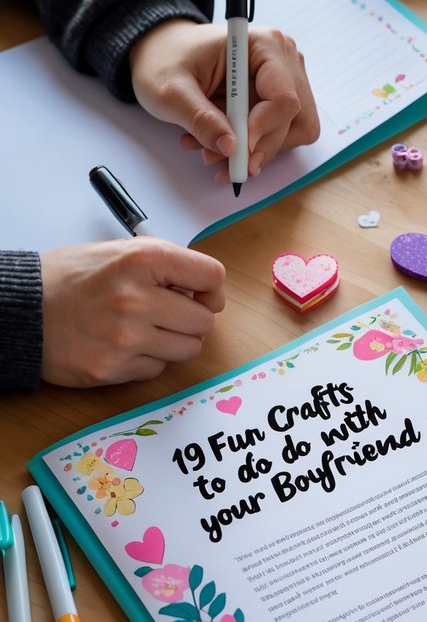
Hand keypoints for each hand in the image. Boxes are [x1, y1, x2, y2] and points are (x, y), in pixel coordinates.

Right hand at [40, 239, 225, 386]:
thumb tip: (205, 288)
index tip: (200, 294)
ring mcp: (126, 338)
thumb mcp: (118, 252)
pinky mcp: (113, 369)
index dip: (210, 288)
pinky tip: (124, 345)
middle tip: (169, 314)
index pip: (212, 276)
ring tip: (146, 330)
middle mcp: (138, 299)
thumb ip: (164, 265)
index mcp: (143, 260)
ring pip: (187, 349)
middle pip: (204, 321)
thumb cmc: (68, 279)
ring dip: (173, 342)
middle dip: (191, 318)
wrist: (20, 310)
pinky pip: (157, 369)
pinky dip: (147, 360)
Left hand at [129, 20, 320, 180]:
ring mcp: (285, 81)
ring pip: (290, 134)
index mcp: (264, 45)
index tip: (235, 148)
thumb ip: (201, 118)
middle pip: (294, 121)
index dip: (264, 129)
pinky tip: (218, 145)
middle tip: (220, 160)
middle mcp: (283, 61)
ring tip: (210, 151)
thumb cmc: (166, 60)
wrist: (162, 53)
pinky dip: (252, 149)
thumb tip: (230, 148)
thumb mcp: (171, 91)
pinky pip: (278, 136)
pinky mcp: (277, 101)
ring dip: (255, 152)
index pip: (285, 99)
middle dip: (258, 147)